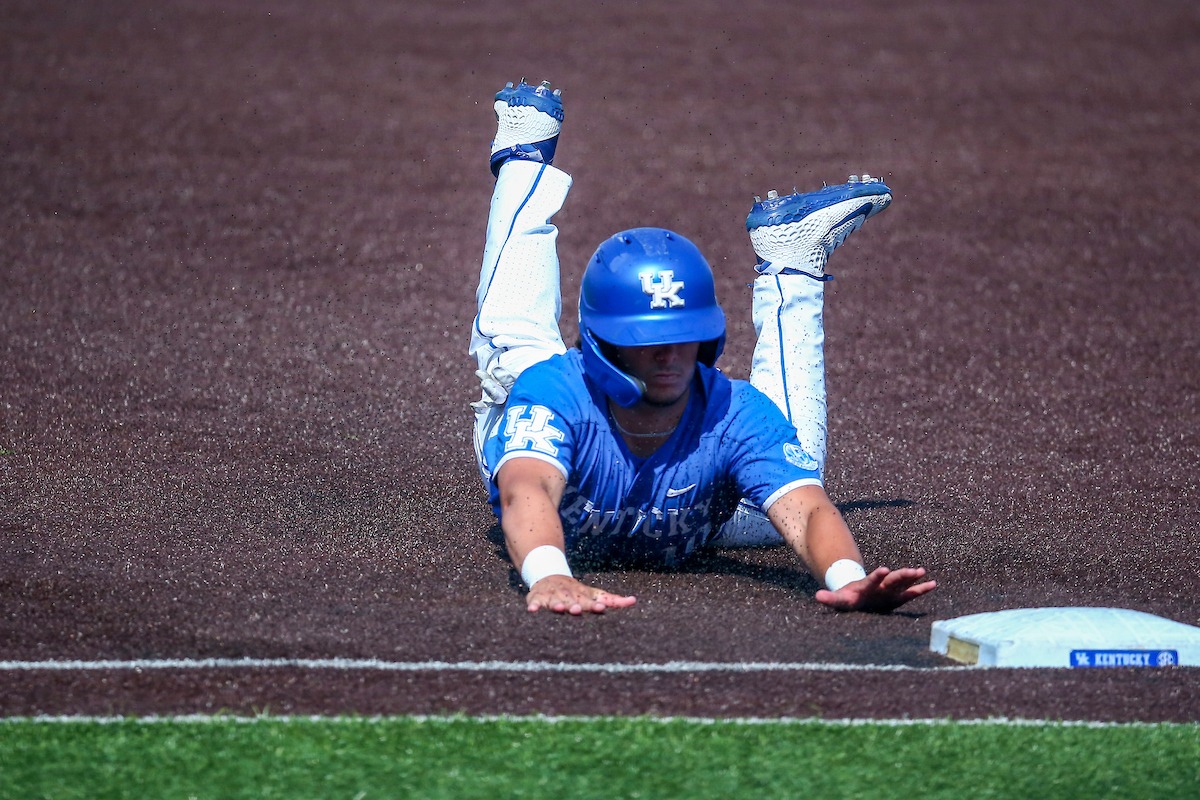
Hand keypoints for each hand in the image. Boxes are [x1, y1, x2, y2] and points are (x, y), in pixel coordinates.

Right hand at [526, 574, 636, 614]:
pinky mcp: (537, 598)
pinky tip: (532, 611)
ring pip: (554, 601)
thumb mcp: (595, 594)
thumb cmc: (577, 592)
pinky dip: (533, 606)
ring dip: (556, 605)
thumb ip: (613, 600)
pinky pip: (534, 603)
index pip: (589, 601)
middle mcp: (567, 596)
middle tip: (577, 609)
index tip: (599, 608)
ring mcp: (552, 596)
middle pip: (571, 601)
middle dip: (574, 606)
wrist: (551, 576)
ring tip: (559, 608)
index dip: (594, 605)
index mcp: (581, 597)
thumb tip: (634, 601)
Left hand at [815, 566, 935, 612]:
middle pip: (891, 580)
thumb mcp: (837, 600)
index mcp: (865, 587)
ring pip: (901, 582)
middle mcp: (879, 586)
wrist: (855, 593)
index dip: (876, 576)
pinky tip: (932, 584)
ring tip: (921, 571)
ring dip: (910, 577)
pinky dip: (920, 589)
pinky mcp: (896, 596)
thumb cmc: (847, 598)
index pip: (871, 580)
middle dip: (901, 575)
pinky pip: (910, 593)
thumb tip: (817, 597)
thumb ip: (830, 599)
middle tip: (912, 570)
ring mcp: (889, 590)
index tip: (884, 569)